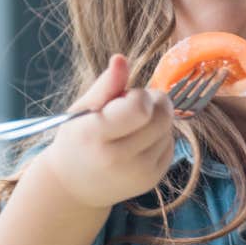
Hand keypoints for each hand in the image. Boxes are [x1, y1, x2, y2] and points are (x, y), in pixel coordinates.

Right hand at [38, 54, 175, 208]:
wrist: (74, 186)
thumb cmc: (77, 139)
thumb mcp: (83, 109)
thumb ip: (106, 85)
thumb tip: (121, 58)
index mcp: (95, 135)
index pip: (140, 107)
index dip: (139, 95)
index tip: (126, 97)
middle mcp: (118, 158)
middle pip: (163, 117)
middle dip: (155, 103)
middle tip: (135, 106)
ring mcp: (138, 173)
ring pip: (169, 130)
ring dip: (156, 121)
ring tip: (132, 127)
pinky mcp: (152, 180)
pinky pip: (171, 145)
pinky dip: (159, 138)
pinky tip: (138, 143)